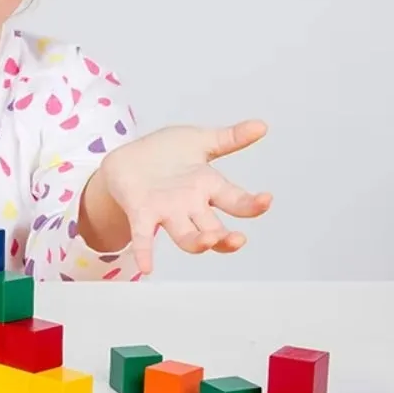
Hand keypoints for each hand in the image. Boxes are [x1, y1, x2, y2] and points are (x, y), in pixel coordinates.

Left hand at [97, 119, 271, 274]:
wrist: (127, 158)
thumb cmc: (165, 153)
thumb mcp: (198, 141)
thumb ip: (229, 138)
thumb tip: (262, 125)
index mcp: (207, 186)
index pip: (235, 200)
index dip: (252, 204)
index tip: (266, 199)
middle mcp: (190, 205)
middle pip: (213, 228)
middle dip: (226, 236)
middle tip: (237, 239)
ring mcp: (167, 212)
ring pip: (187, 236)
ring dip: (198, 242)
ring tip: (206, 241)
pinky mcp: (141, 213)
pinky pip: (144, 236)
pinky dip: (146, 252)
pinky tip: (147, 267)